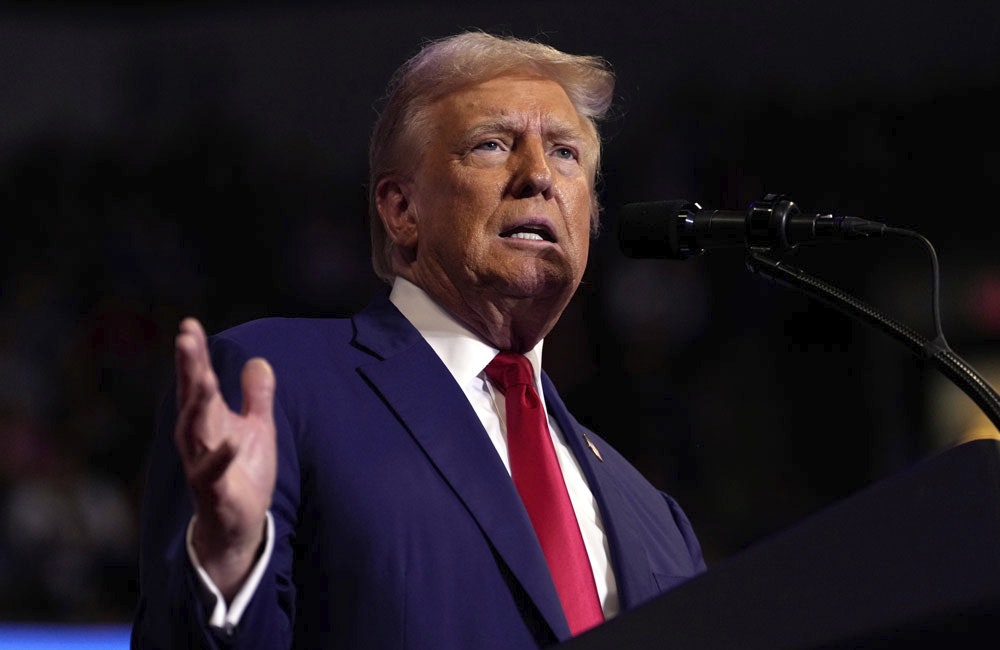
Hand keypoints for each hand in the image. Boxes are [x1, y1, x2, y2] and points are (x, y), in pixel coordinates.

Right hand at [173, 317, 276, 600]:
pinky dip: (221, 458)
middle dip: (189, 368)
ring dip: (199, 404)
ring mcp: (201, 464)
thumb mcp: (256, 428)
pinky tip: (231, 442)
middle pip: (191, 397)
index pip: (197, 381)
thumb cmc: (242, 473)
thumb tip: (259, 361)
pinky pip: (212, 473)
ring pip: (194, 430)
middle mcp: (197, 438)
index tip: (189, 325)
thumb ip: (257, 396)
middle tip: (186, 338)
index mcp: (206, 420)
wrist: (238, 525)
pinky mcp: (212, 490)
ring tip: (205, 378)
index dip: (193, 354)